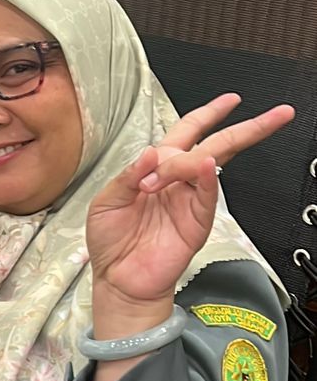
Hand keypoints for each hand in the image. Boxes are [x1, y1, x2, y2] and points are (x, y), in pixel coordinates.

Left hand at [86, 94, 294, 310]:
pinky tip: (204, 165)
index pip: (187, 132)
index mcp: (157, 170)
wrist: (118, 280)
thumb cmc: (112, 242)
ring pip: (210, 165)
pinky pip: (206, 195)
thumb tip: (149, 153)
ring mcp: (190, 201)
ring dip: (197, 156)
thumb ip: (127, 175)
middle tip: (274, 114)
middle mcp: (178, 182)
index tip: (230, 101)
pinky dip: (206, 178)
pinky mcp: (196, 222)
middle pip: (216, 144)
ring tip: (173, 171)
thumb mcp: (106, 201)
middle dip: (246, 128)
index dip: (208, 114)